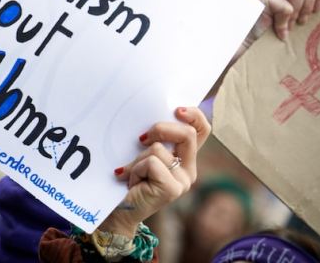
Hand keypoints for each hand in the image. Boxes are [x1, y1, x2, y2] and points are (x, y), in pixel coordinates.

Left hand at [99, 107, 210, 236]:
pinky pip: (152, 163)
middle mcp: (189, 169)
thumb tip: (148, 112)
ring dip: (137, 158)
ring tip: (131, 173)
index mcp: (184, 157)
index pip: (201, 129)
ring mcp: (183, 181)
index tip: (177, 110)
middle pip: (187, 134)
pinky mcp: (172, 189)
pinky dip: (134, 168)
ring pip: (159, 149)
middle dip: (160, 128)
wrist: (117, 210)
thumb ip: (154, 138)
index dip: (194, 115)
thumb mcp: (142, 152)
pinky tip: (130, 182)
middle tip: (141, 138)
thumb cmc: (127, 177)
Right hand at [250, 0, 319, 41]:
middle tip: (302, 20)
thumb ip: (312, 6)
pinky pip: (286, 8)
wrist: (252, 43)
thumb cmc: (280, 34)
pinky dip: (284, 23)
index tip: (316, 10)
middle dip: (311, 1)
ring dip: (297, 11)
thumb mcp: (302, 17)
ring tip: (290, 24)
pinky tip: (279, 31)